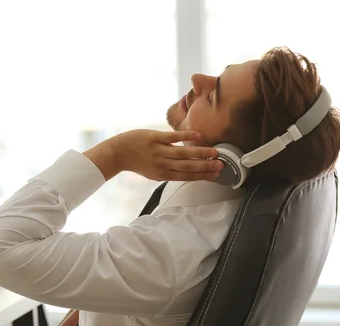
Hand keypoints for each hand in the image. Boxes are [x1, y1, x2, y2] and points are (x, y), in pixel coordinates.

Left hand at [84, 130, 222, 180]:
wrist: (118, 153)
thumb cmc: (136, 162)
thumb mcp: (152, 172)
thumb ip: (168, 171)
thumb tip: (185, 171)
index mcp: (163, 174)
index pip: (187, 176)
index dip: (203, 176)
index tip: (216, 175)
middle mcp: (163, 164)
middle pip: (188, 166)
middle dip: (206, 167)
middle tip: (221, 166)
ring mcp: (159, 151)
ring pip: (184, 153)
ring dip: (201, 153)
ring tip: (215, 152)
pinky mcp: (155, 138)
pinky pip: (173, 137)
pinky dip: (186, 136)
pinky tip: (198, 136)